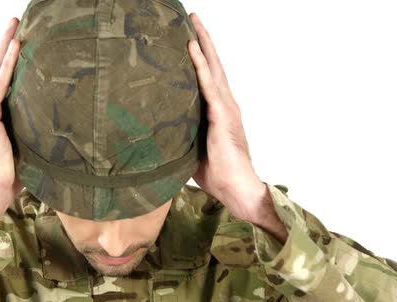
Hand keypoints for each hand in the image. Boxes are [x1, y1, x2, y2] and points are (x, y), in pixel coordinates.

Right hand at [0, 17, 22, 223]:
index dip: (6, 61)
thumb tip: (55, 127)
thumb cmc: (7, 177)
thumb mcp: (23, 148)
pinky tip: (16, 47)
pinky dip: (8, 65)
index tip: (18, 44)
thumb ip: (31, 132)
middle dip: (3, 45)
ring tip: (15, 26)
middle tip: (15, 23)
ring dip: (5, 46)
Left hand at [187, 13, 267, 223]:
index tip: (188, 37)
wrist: (236, 189)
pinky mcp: (223, 115)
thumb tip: (160, 132)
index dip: (200, 56)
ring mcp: (225, 107)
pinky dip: (200, 65)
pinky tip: (191, 48)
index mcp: (218, 111)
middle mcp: (224, 103)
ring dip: (202, 43)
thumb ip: (181, 135)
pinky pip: (209, 85)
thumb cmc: (217, 173)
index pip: (208, 77)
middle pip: (212, 64)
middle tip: (192, 17)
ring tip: (193, 22)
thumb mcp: (192, 149)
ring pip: (213, 67)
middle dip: (202, 39)